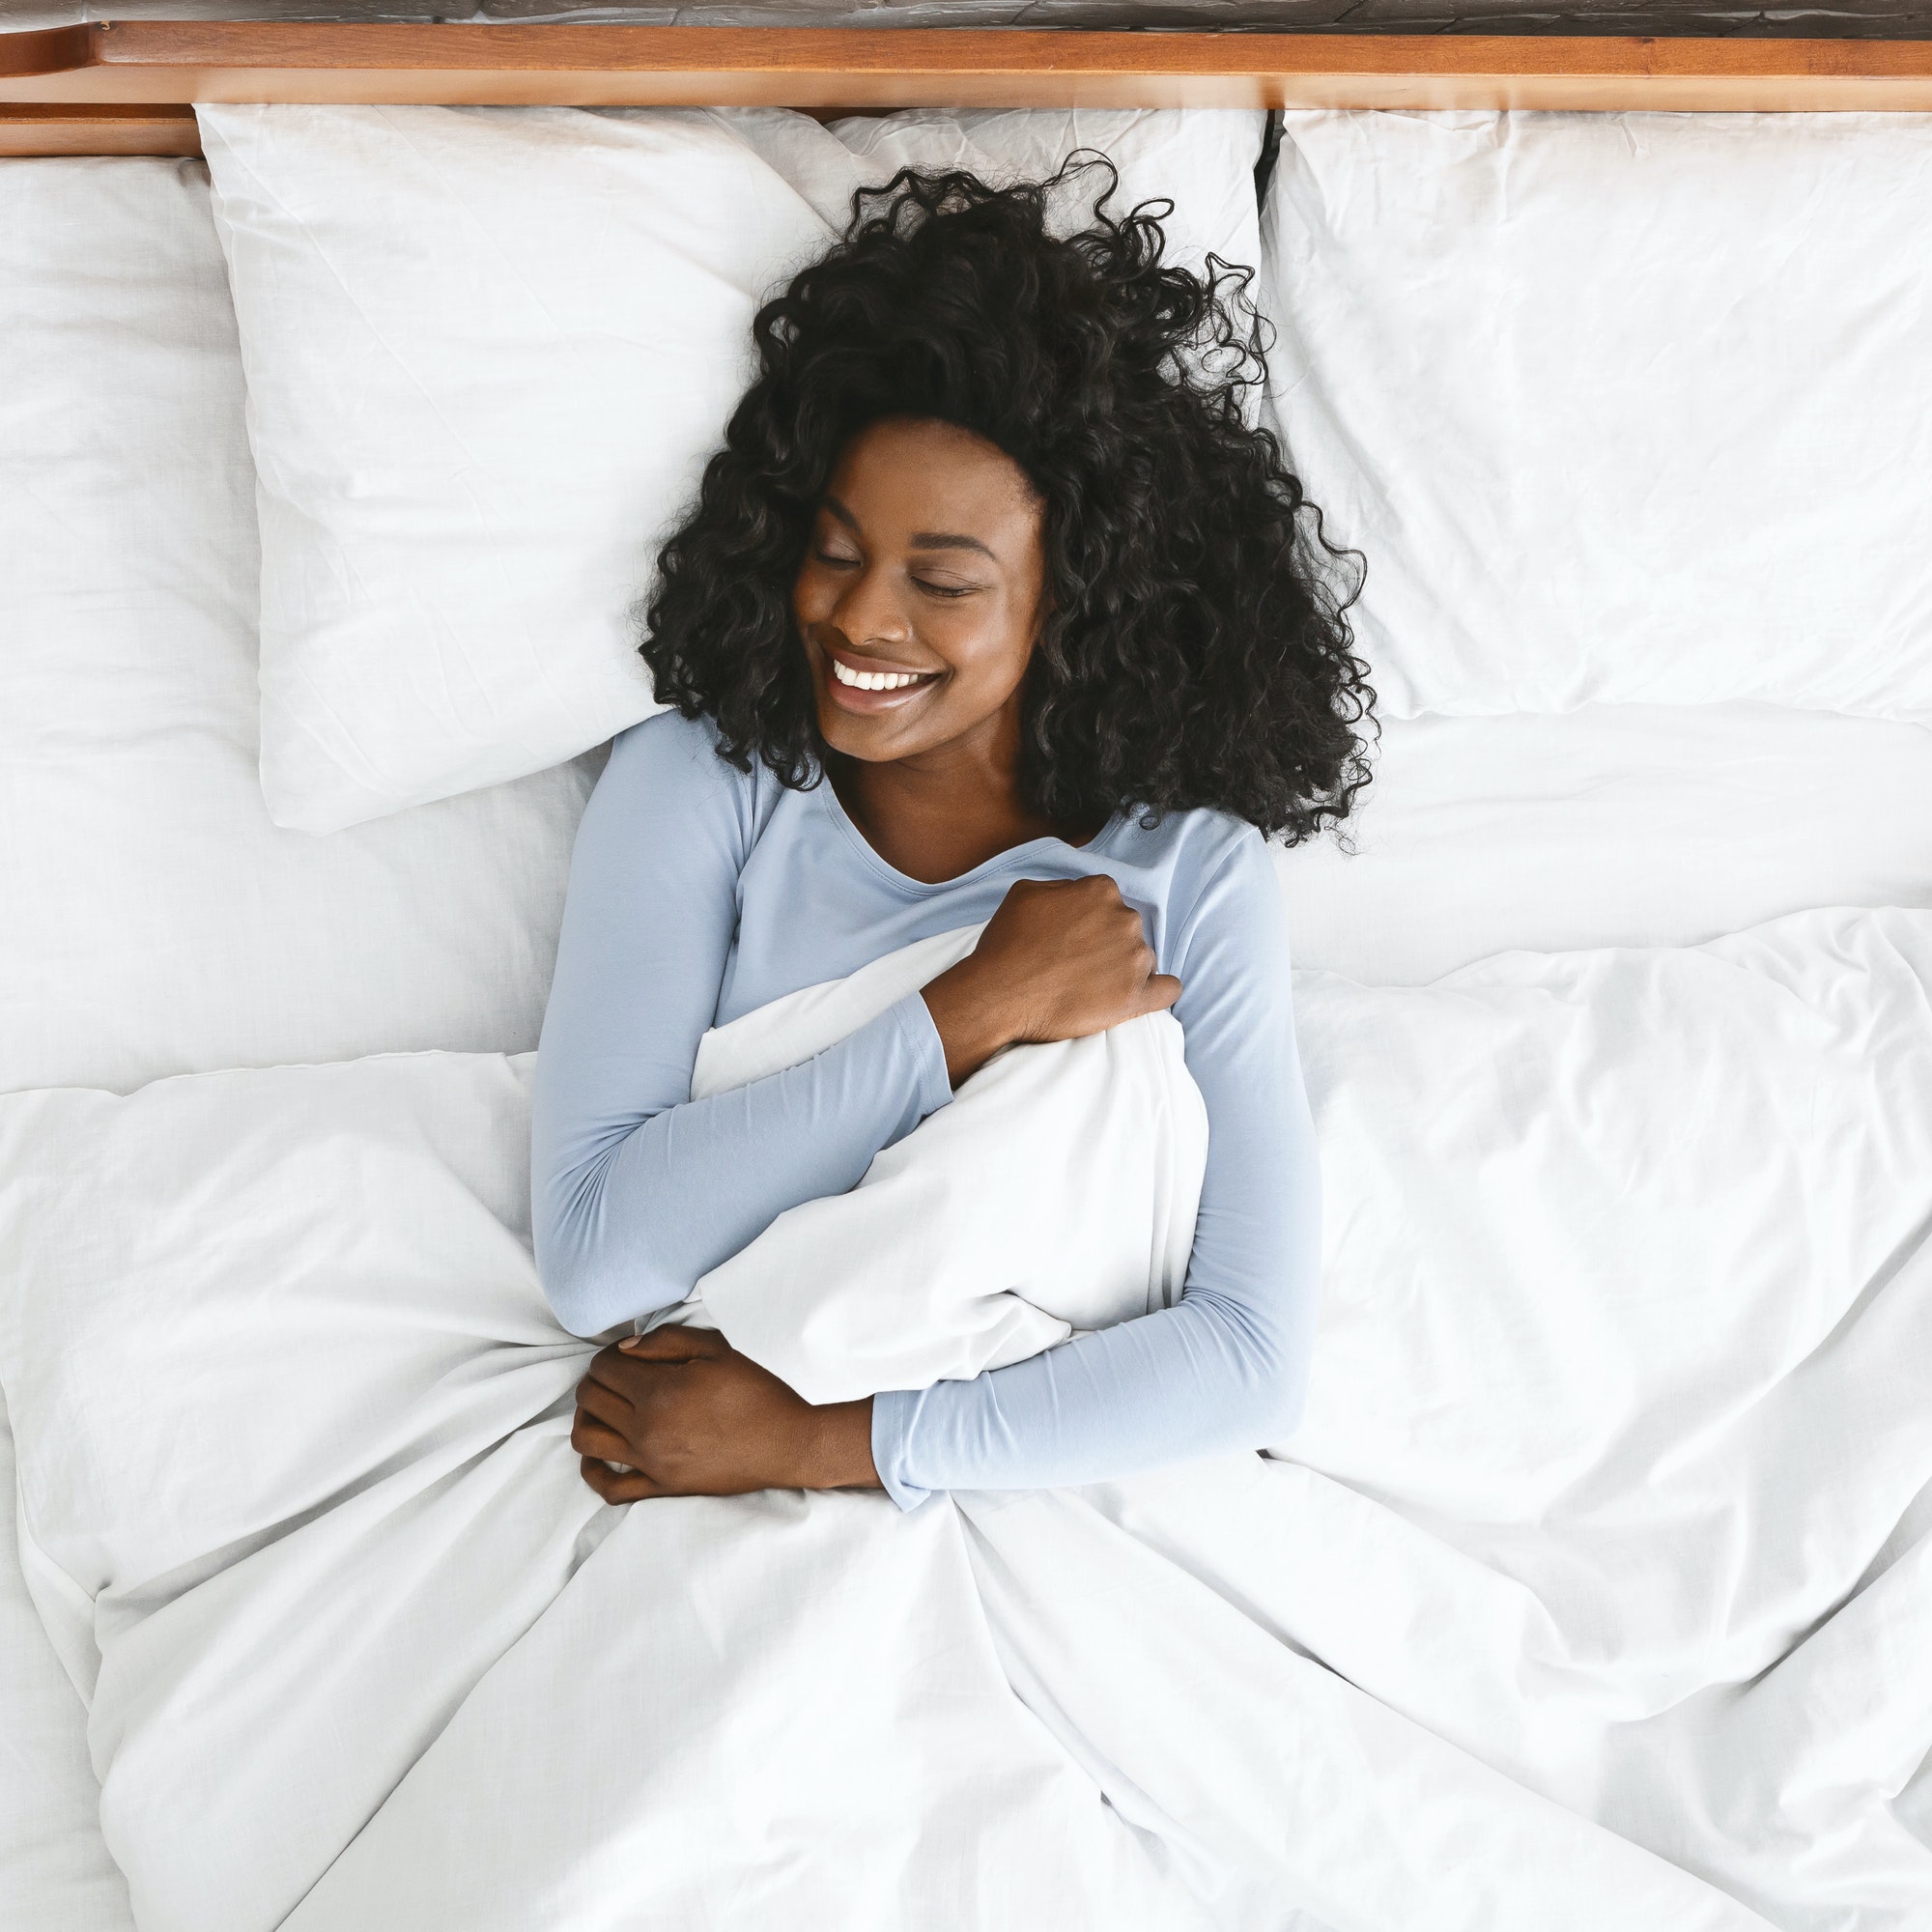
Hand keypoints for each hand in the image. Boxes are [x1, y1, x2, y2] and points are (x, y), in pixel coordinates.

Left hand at [571, 1325, 877, 1503]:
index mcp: (660, 1392)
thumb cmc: (756, 1393)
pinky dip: (593, 1471)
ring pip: (587, 1440)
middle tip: (617, 1376)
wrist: (787, 1443)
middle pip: (590, 1400)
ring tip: (604, 1409)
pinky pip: (609, 1488)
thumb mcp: (717, 1350)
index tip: (627, 1355)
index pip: (604, 1368)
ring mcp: (651, 1464)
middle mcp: (646, 1430)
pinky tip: (599, 1454)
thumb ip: (667, 1341)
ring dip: (586, 1418)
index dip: (609, 1355)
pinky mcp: (661, 1488)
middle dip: (595, 1381)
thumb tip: (626, 1348)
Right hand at [921, 875, 1181, 1083]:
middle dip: (1107, 944)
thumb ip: (1062, 887)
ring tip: (1089, 986)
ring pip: (1142, 959)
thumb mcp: (1025, 893)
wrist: (1000, 996)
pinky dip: (1159, 991)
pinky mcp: (1137, 997)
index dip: (1089, 921)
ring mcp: (1135, 958)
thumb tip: (1076, 894)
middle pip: (1127, 930)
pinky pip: (1168, 989)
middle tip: (1076, 964)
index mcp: (1102, 890)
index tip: (1073, 938)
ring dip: (1122, 969)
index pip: (1108, 902)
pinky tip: (1142, 995)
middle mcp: (1126, 919)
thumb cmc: (1007, 945)